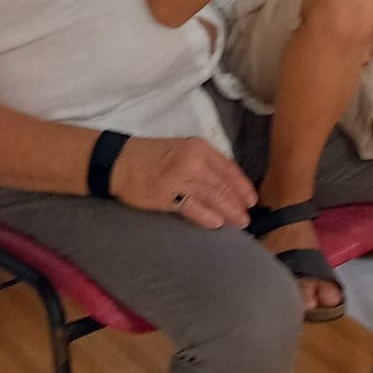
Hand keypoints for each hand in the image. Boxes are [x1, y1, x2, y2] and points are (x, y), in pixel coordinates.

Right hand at [108, 135, 255, 230]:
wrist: (120, 161)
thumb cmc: (152, 156)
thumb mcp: (182, 150)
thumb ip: (204, 164)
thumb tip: (225, 185)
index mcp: (199, 148)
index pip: (229, 168)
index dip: (242, 186)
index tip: (251, 201)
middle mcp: (194, 160)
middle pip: (224, 185)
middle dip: (238, 204)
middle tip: (247, 219)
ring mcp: (181, 177)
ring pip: (213, 197)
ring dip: (229, 212)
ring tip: (238, 224)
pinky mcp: (167, 195)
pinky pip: (193, 208)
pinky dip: (207, 216)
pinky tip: (216, 224)